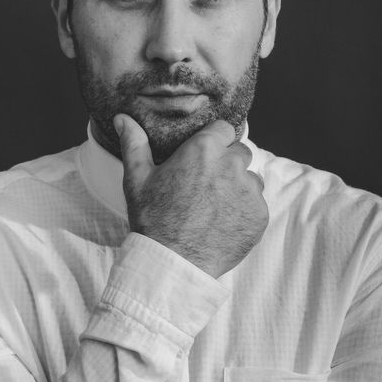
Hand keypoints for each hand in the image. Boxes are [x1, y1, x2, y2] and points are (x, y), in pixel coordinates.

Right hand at [114, 115, 267, 277]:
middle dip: (227, 164)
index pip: (224, 129)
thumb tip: (122, 118)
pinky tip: (223, 225)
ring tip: (214, 209)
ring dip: (238, 189)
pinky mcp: (259, 215)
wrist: (172, 264)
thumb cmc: (152, 220)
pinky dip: (244, 213)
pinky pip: (257, 206)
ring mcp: (249, 191)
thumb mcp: (137, 179)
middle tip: (206, 187)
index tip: (205, 156)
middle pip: (240, 153)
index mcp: (204, 149)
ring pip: (251, 180)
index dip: (215, 141)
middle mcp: (231, 165)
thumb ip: (134, 143)